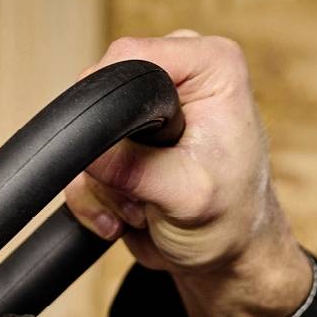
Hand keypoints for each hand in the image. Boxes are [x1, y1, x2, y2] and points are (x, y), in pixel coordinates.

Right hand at [64, 30, 312, 316]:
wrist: (228, 260)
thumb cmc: (232, 225)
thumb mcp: (188, 197)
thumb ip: (136, 169)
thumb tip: (88, 153)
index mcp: (210, 67)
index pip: (130, 56)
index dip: (110, 101)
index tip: (119, 152)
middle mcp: (180, 76)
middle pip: (102, 97)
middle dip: (111, 155)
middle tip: (146, 191)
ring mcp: (150, 109)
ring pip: (89, 137)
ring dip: (106, 185)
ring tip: (144, 208)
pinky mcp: (129, 141)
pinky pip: (84, 162)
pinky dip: (96, 196)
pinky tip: (127, 217)